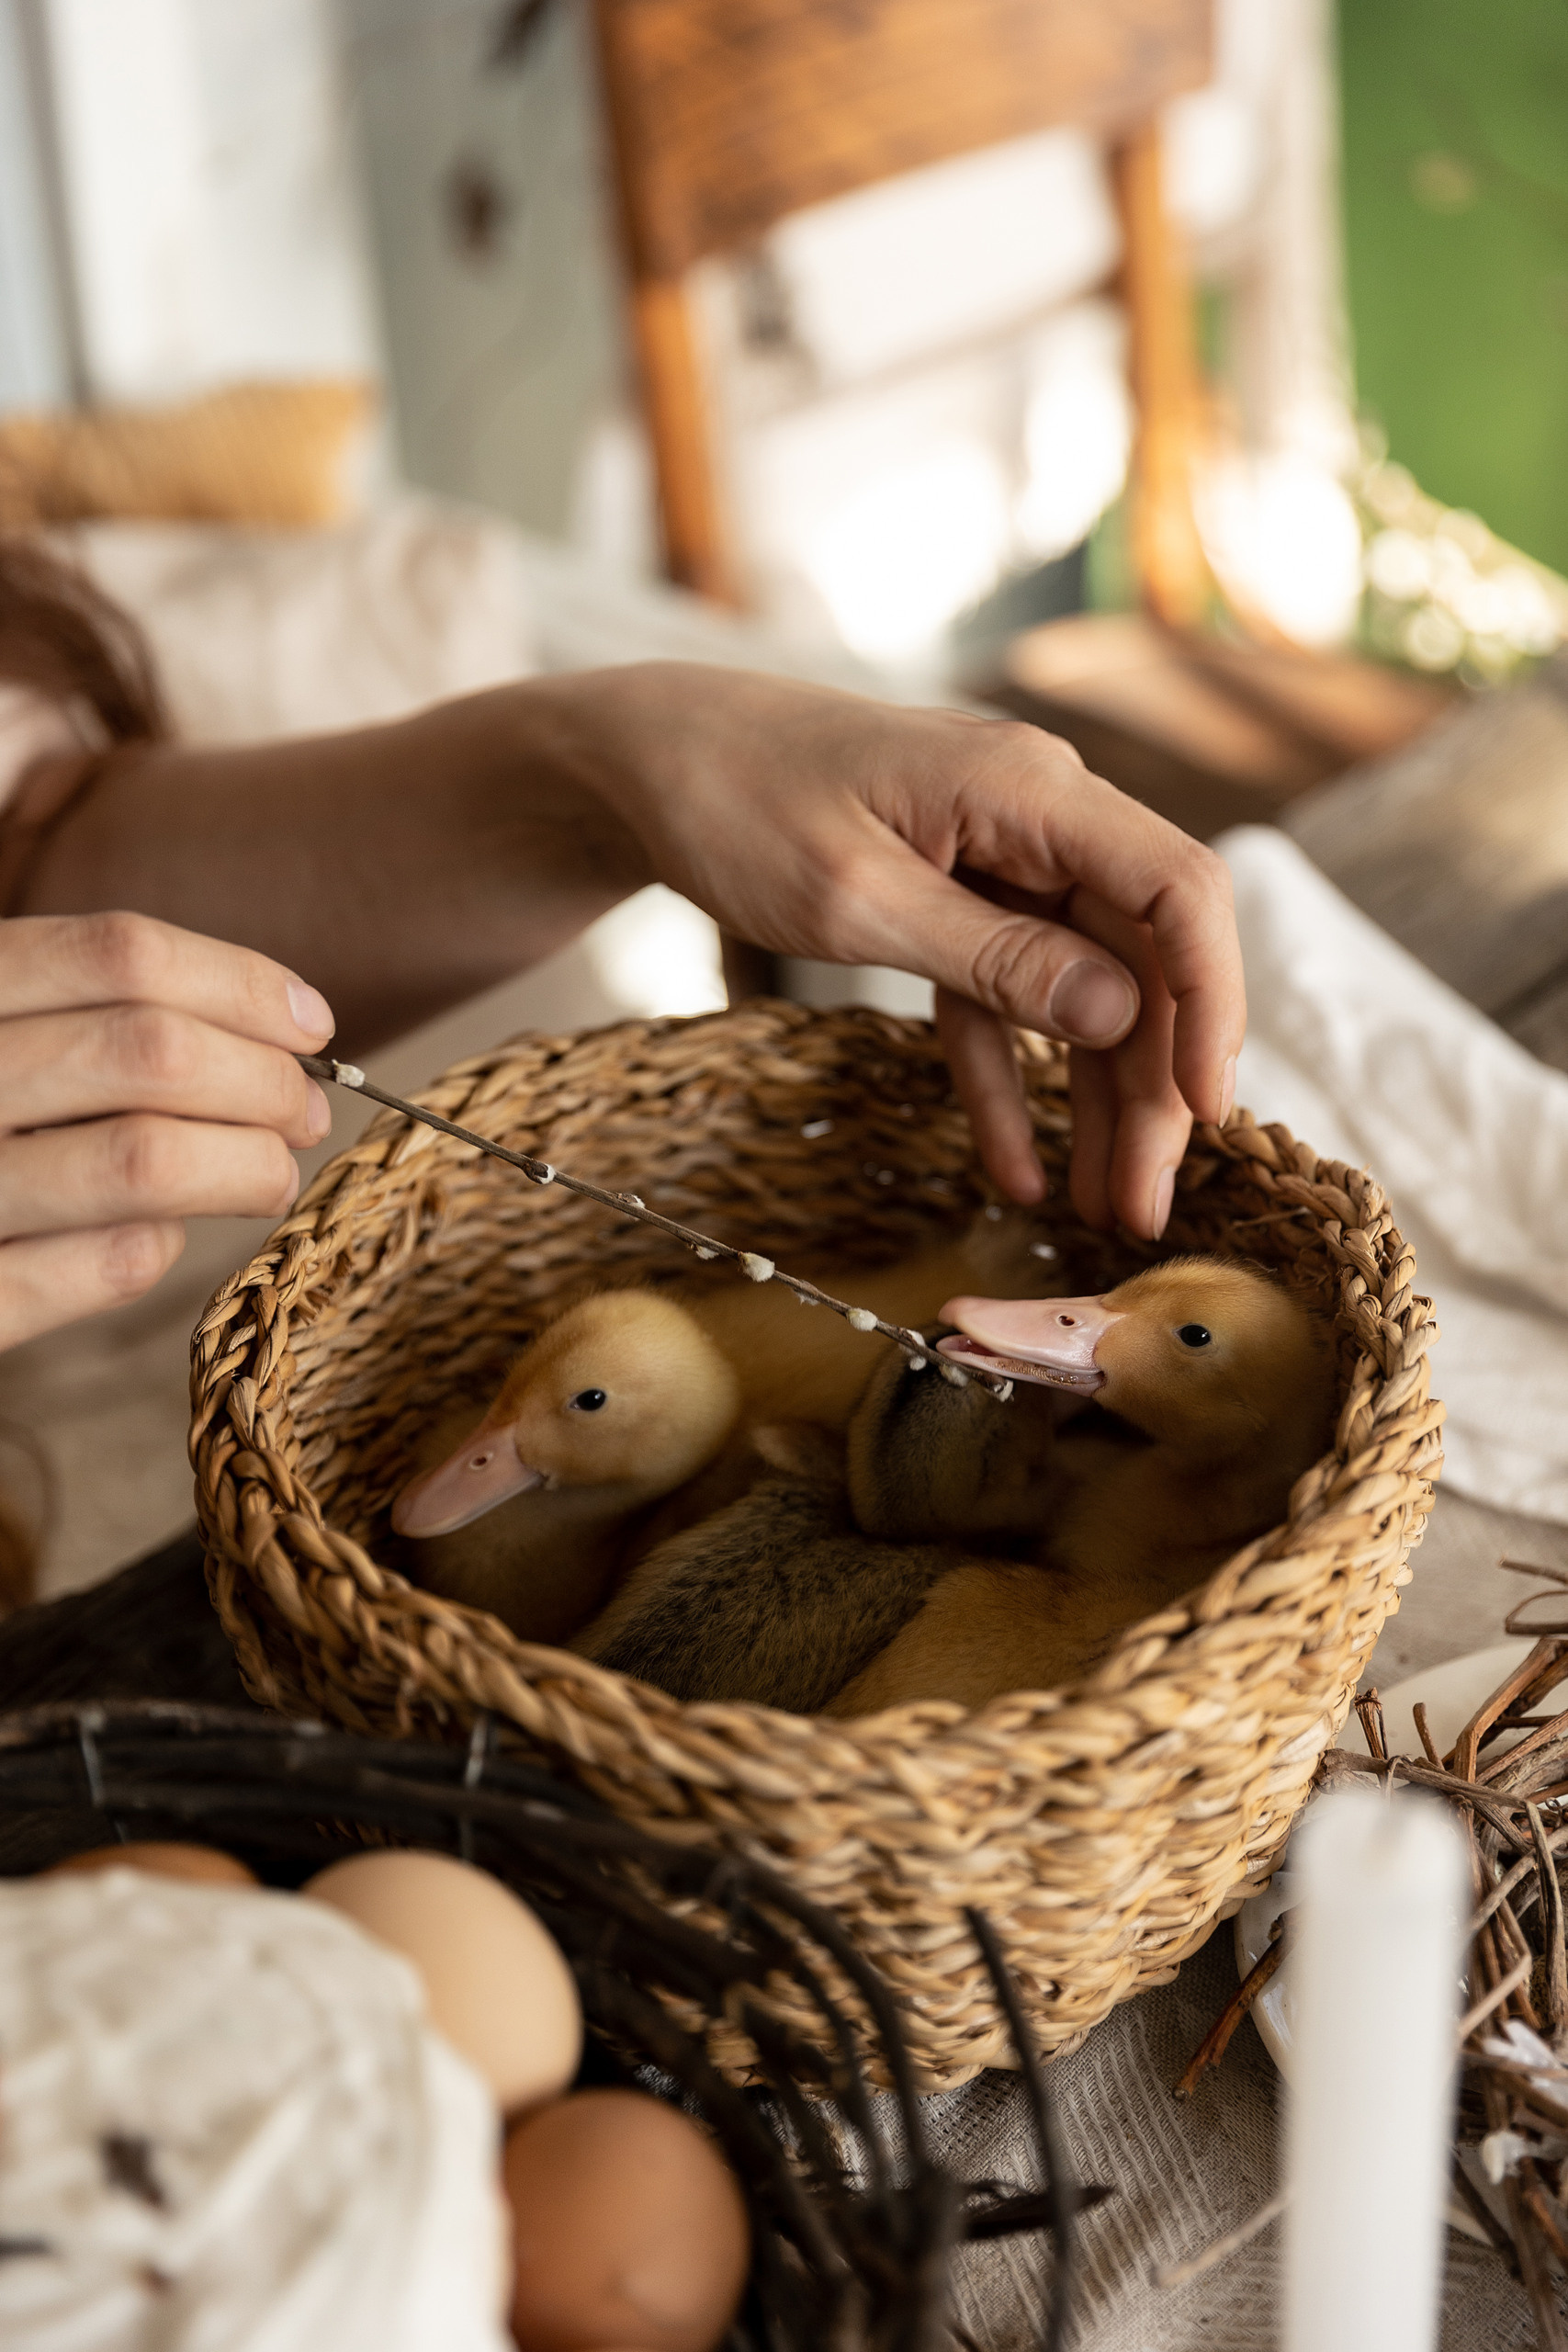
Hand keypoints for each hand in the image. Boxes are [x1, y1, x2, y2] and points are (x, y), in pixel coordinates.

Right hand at [0, 912, 333, 1348]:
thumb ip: (77, 1012)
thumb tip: (273, 1029)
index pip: (117, 953)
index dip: (241, 985)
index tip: (312, 1026)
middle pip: (150, 1052)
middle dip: (263, 1081)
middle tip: (305, 1111)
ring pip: (142, 1159)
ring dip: (242, 1165)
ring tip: (270, 1173)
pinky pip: (92, 1268)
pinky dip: (154, 1247)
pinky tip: (164, 1235)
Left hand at [571, 665, 1243, 1237]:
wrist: (646, 763)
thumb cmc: (733, 803)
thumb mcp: (855, 897)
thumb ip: (990, 956)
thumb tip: (1119, 1014)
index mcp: (1029, 789)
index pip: (1178, 891)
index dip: (1210, 1004)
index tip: (1209, 1113)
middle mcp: (1037, 816)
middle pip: (1139, 959)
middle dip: (1152, 1087)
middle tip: (1145, 1205)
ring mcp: (1001, 858)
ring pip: (1082, 992)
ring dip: (1095, 1101)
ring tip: (1103, 1211)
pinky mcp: (956, 899)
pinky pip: (1003, 1001)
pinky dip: (1008, 1081)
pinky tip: (1019, 1172)